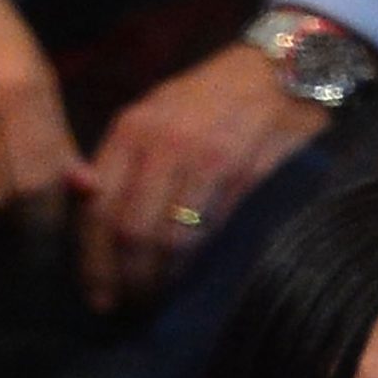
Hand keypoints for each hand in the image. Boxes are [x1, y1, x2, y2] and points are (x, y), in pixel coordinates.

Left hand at [69, 41, 329, 313]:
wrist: (284, 68)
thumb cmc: (217, 96)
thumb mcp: (160, 112)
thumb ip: (127, 158)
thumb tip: (95, 215)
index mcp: (134, 129)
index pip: (98, 205)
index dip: (92, 259)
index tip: (97, 293)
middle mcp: (164, 143)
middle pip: (129, 230)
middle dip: (124, 279)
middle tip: (127, 309)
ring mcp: (206, 160)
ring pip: (169, 238)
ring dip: (161, 281)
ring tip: (158, 302)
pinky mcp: (246, 176)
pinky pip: (212, 233)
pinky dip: (198, 266)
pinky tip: (193, 282)